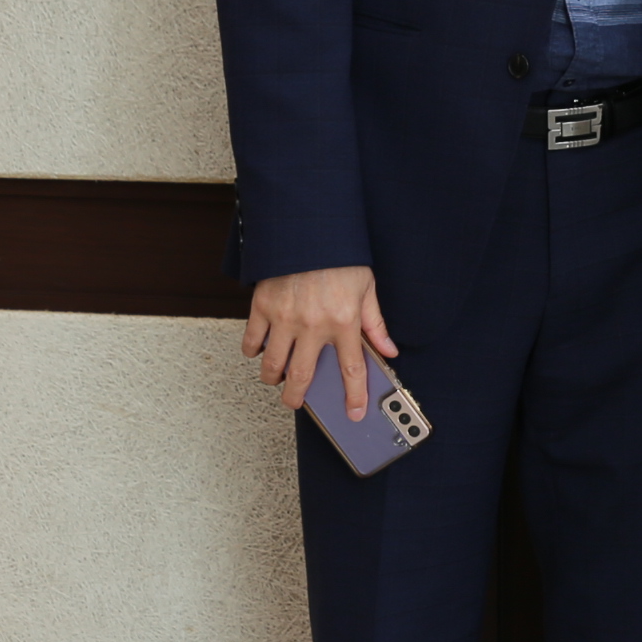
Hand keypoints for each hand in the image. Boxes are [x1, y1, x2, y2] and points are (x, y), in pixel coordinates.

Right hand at [248, 265, 397, 419]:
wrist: (308, 229)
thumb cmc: (339, 257)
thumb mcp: (367, 288)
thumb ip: (376, 323)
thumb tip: (389, 350)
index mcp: (344, 321)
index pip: (352, 369)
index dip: (354, 396)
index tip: (353, 412)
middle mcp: (313, 325)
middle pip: (302, 377)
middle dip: (297, 398)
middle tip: (296, 403)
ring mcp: (285, 318)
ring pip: (273, 365)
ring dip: (274, 378)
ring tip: (278, 379)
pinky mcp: (262, 307)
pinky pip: (251, 340)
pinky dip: (253, 351)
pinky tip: (259, 351)